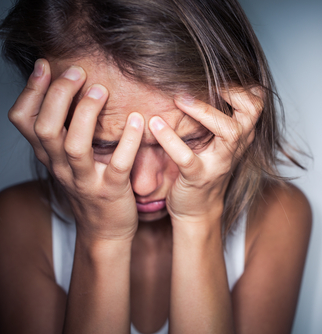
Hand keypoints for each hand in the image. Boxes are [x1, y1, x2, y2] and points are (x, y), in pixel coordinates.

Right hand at [8, 59, 144, 240]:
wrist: (105, 230)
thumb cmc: (89, 185)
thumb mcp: (67, 159)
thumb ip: (63, 130)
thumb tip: (64, 87)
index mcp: (49, 155)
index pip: (24, 121)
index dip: (31, 92)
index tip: (46, 66)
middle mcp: (61, 167)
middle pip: (46, 128)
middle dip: (58, 96)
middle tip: (77, 72)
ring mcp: (85, 180)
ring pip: (75, 146)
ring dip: (86, 115)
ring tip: (100, 91)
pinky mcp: (112, 191)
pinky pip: (118, 165)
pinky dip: (127, 142)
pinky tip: (137, 120)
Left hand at [149, 89, 262, 226]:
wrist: (197, 210)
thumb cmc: (204, 167)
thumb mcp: (215, 141)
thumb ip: (216, 115)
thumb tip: (199, 78)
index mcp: (240, 134)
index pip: (256, 102)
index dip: (243, 84)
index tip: (218, 71)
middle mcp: (235, 146)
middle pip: (252, 111)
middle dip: (232, 91)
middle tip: (203, 79)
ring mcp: (220, 162)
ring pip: (229, 132)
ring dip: (204, 111)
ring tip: (178, 99)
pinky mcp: (198, 177)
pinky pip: (188, 157)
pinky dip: (171, 140)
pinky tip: (155, 124)